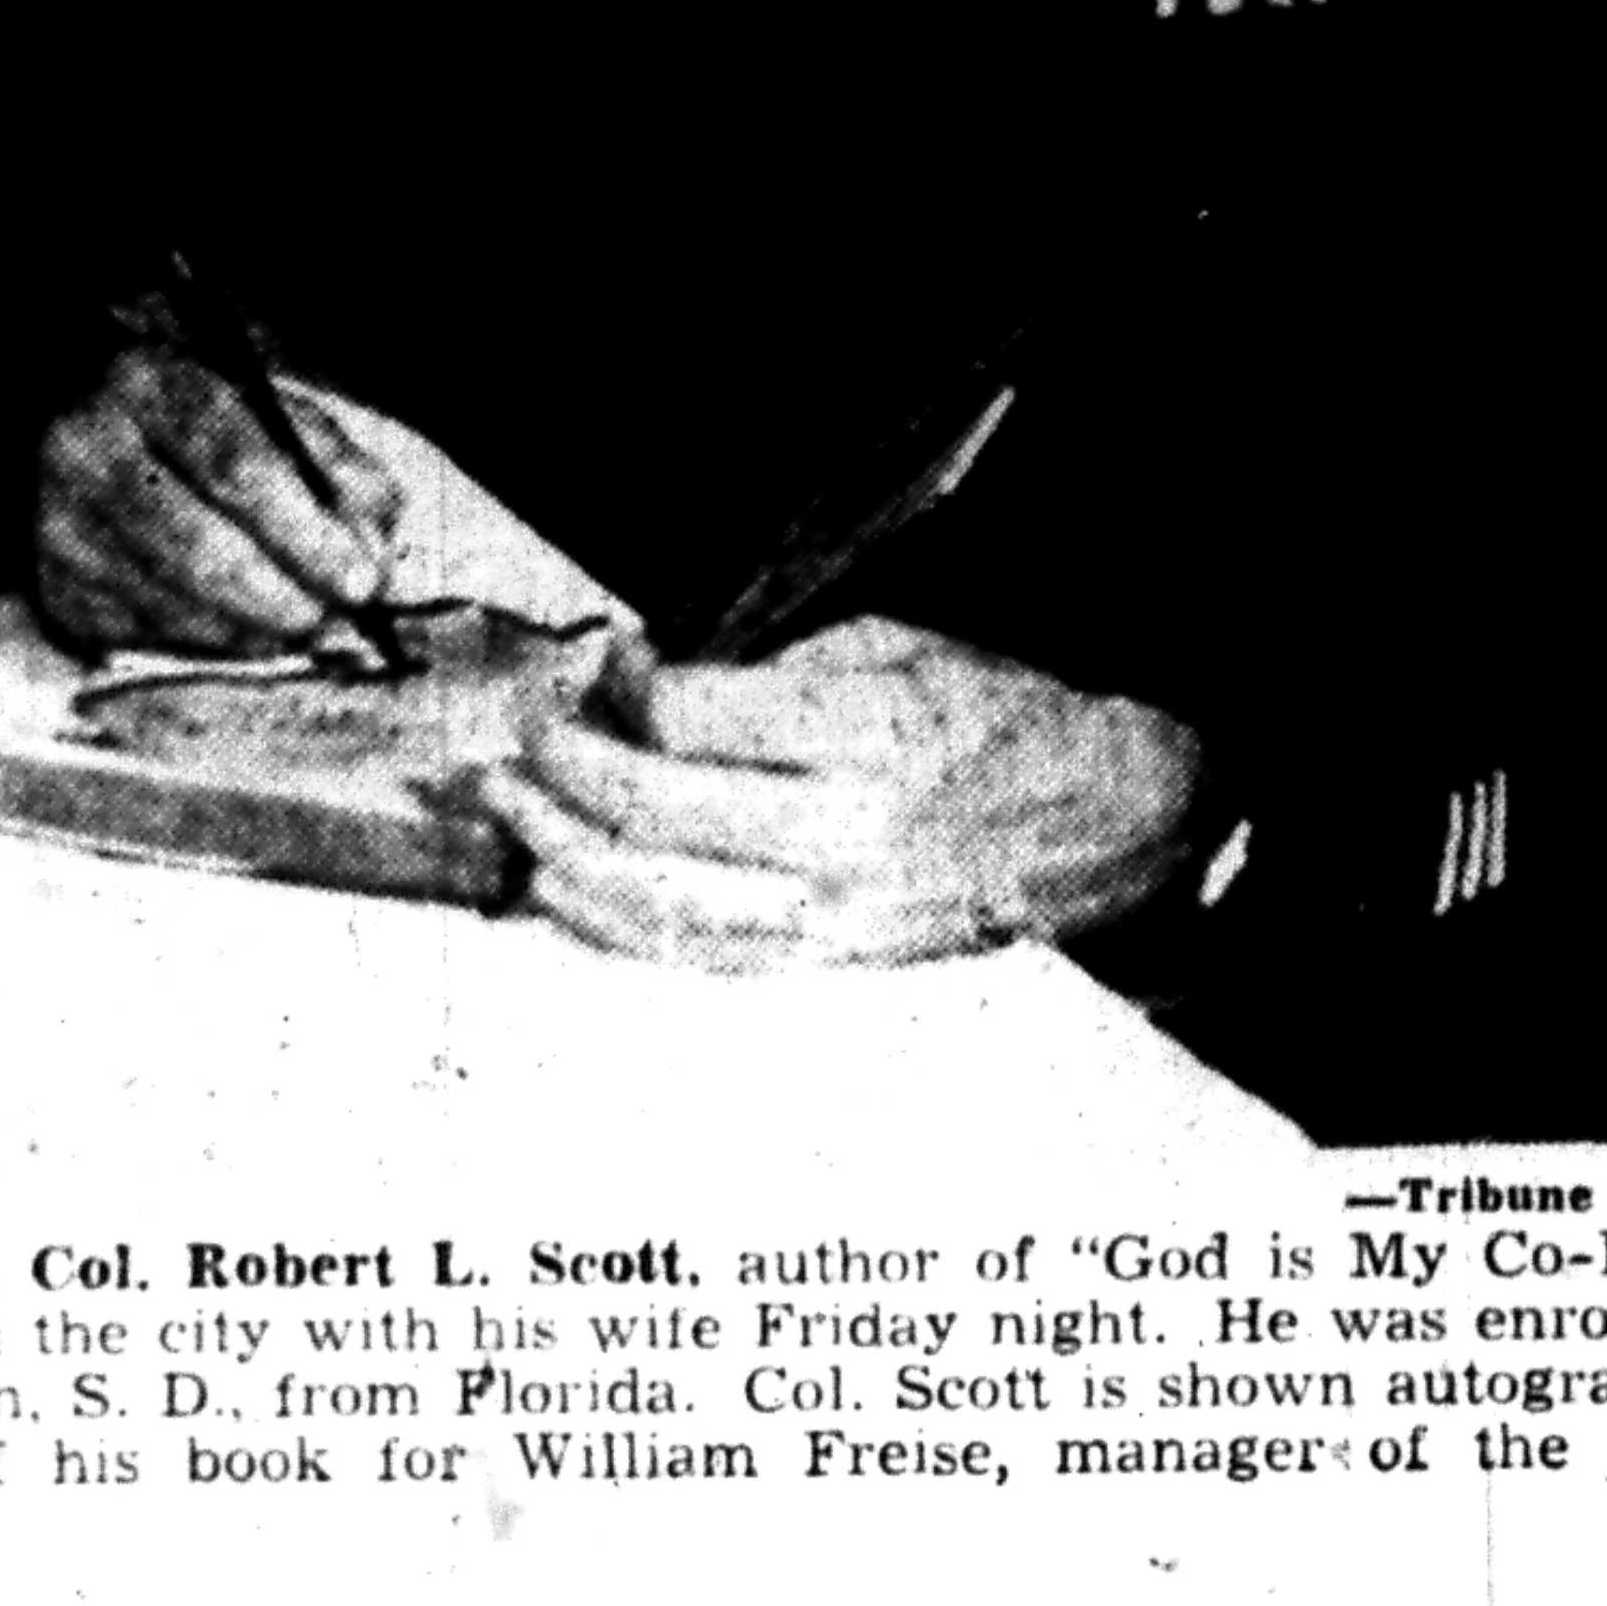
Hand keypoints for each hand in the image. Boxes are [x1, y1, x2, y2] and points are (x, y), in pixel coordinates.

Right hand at [35, 344, 403, 656]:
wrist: (66, 424)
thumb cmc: (192, 417)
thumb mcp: (264, 406)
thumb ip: (329, 463)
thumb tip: (374, 544)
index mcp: (148, 384)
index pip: (235, 464)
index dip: (305, 532)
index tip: (362, 579)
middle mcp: (87, 452)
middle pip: (197, 549)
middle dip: (284, 597)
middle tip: (341, 622)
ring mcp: (60, 527)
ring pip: (175, 605)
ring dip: (256, 631)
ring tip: (308, 626)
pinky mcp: (56, 590)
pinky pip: (149, 637)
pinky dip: (213, 643)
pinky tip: (248, 630)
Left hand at [484, 616, 1199, 971]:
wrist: (1098, 819)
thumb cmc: (995, 716)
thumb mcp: (892, 644)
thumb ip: (768, 667)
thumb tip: (642, 682)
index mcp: (867, 732)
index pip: (689, 715)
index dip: (624, 679)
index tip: (608, 655)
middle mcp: (845, 833)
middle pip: (650, 807)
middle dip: (563, 760)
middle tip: (525, 725)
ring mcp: (834, 914)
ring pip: (653, 899)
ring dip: (559, 849)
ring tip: (508, 806)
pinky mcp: (829, 962)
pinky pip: (691, 956)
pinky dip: (611, 924)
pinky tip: (562, 888)